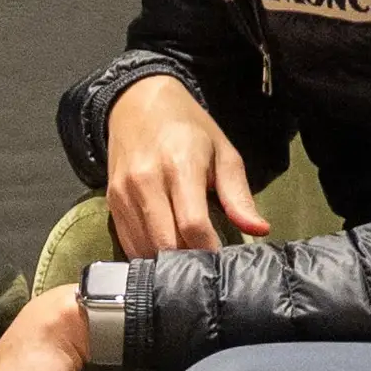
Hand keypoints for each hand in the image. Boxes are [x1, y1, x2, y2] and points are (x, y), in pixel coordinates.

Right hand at [106, 75, 269, 255]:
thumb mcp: (223, 153)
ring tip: (188, 259)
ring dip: (167, 261)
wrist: (137, 104)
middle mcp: (147, 181)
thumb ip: (238, 195)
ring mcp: (124, 193)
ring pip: (145, 248)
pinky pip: (129, 242)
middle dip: (188, 261)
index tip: (222, 262)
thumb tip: (259, 229)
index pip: (193, 225)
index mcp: (180, 166)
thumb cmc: (188, 129)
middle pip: (166, 242)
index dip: (209, 251)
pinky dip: (148, 254)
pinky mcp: (111, 202)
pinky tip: (165, 252)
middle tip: (206, 266)